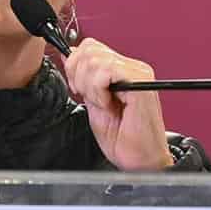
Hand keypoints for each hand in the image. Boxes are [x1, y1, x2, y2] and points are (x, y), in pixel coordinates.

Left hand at [63, 38, 173, 170]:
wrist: (140, 161)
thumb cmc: (124, 140)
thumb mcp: (93, 104)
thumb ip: (83, 80)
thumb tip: (70, 56)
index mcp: (121, 71)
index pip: (90, 47)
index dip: (74, 66)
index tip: (77, 89)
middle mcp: (131, 69)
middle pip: (89, 48)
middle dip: (77, 75)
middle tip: (88, 97)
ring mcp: (137, 74)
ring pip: (95, 58)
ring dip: (89, 85)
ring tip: (101, 103)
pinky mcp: (140, 82)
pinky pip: (106, 70)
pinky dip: (98, 89)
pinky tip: (107, 104)